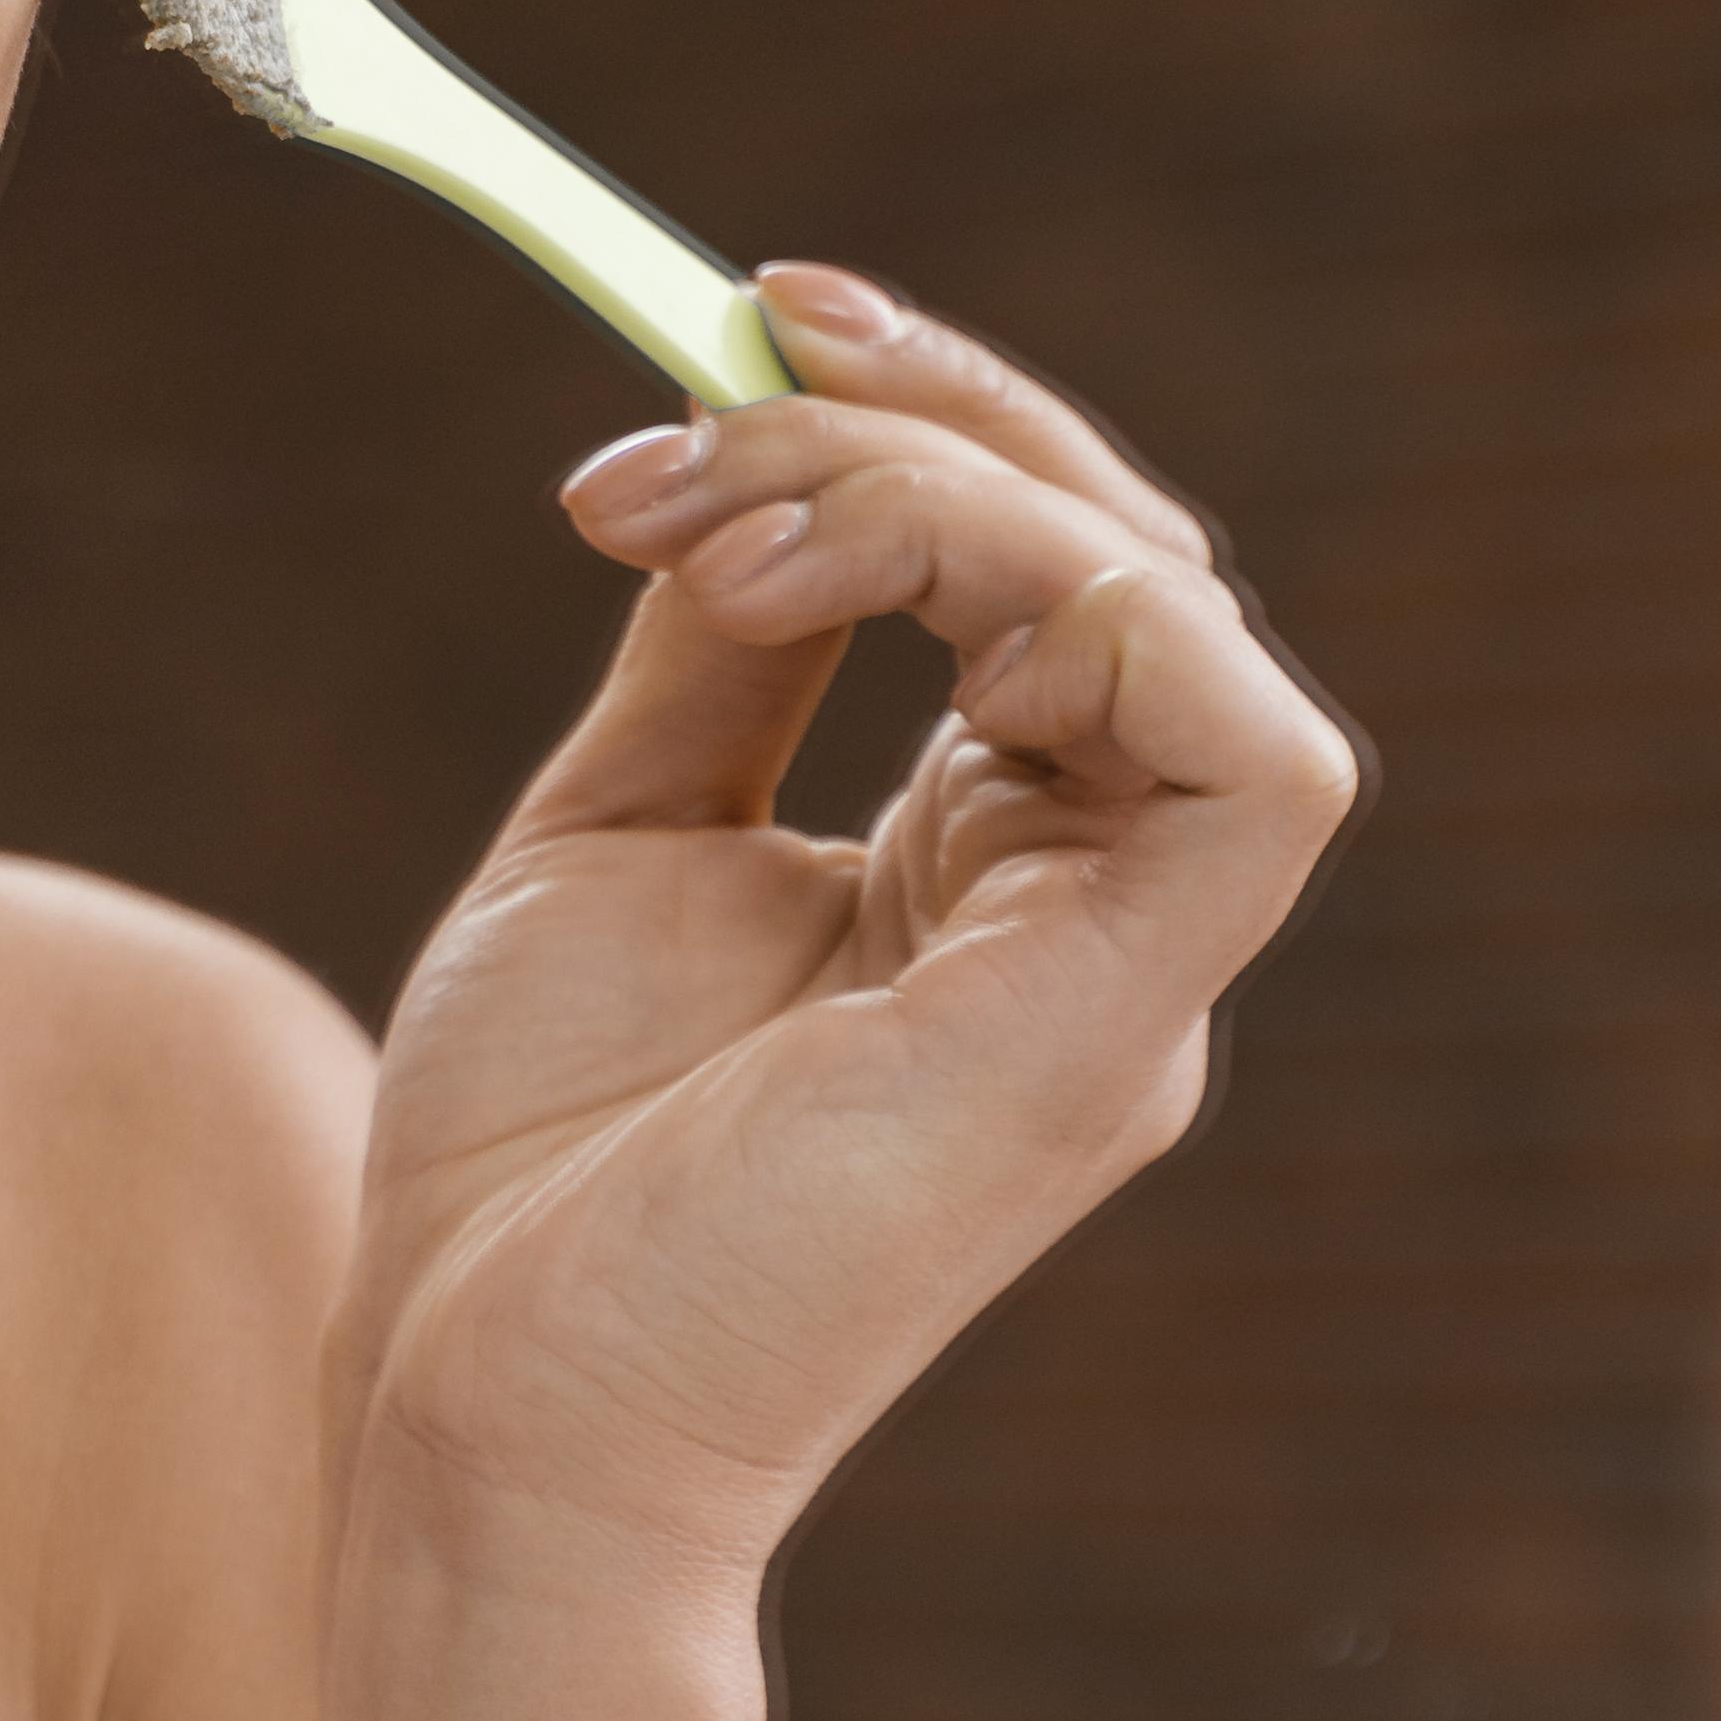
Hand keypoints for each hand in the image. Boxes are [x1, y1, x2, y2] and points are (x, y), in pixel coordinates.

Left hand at [331, 264, 1366, 1589]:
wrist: (476, 1407)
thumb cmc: (539, 1168)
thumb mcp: (625, 831)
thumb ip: (727, 648)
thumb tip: (748, 443)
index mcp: (1005, 877)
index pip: (1061, 573)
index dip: (932, 412)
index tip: (744, 313)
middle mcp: (1097, 917)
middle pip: (1135, 558)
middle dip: (925, 415)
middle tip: (714, 384)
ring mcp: (1127, 979)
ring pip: (1176, 613)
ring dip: (940, 493)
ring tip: (705, 531)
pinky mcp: (1115, 1028)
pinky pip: (1244, 757)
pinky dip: (1067, 604)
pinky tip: (828, 589)